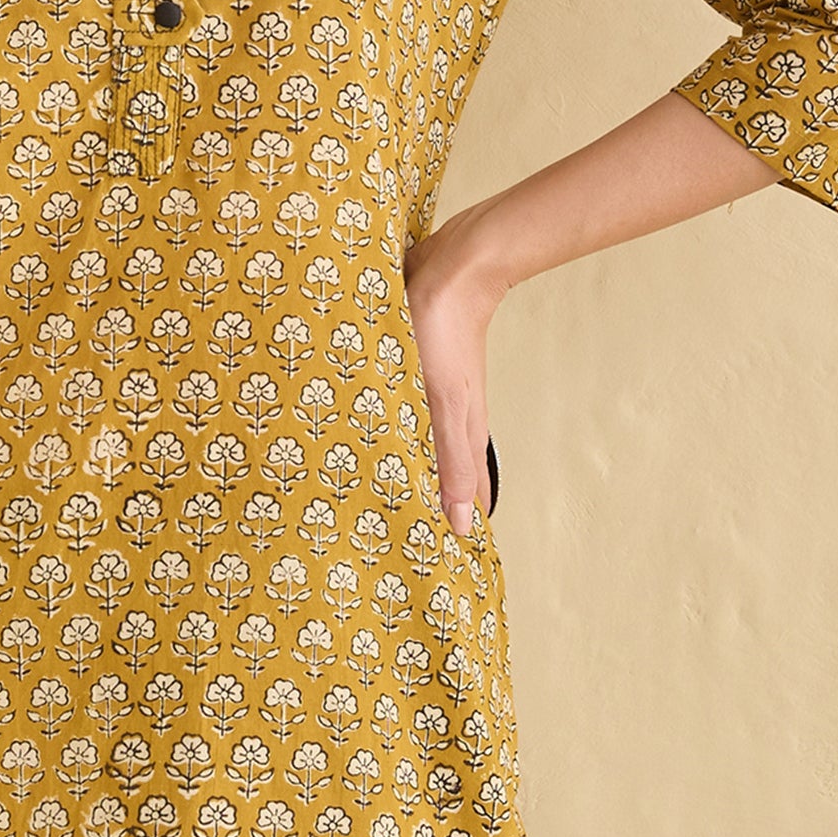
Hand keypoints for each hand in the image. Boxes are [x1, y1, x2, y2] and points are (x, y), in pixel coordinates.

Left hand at [404, 224, 500, 537]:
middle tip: (401, 545)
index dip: (451, 530)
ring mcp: (431, 393)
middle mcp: (448, 417)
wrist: (455, 267)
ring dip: (406, 471)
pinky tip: (375, 436)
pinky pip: (403, 413)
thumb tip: (462, 527)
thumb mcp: (444, 404)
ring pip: (419, 443)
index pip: (462, 496)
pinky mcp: (412, 368)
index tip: (440, 569)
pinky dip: (392, 434)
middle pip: (440, 473)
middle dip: (425, 508)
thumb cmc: (445, 335)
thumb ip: (452, 463)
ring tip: (381, 502)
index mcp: (458, 431)